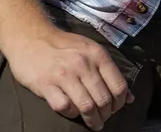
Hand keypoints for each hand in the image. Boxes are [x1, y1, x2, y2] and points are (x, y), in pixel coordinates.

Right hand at [5, 26, 133, 130]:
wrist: (31, 37)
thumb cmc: (64, 45)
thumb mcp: (91, 50)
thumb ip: (109, 72)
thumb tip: (129, 97)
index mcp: (97, 55)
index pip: (118, 85)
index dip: (120, 102)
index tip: (116, 108)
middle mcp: (83, 64)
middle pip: (103, 99)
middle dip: (106, 114)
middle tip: (103, 119)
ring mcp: (64, 75)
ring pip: (86, 106)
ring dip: (92, 120)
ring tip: (93, 123)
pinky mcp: (46, 85)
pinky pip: (65, 107)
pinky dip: (71, 113)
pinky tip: (72, 110)